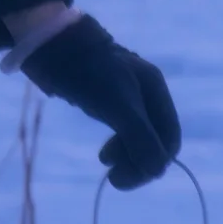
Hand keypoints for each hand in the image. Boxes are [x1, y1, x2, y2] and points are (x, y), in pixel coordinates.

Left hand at [22, 14, 181, 189]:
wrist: (53, 44)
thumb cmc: (89, 74)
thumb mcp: (118, 106)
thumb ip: (140, 138)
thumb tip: (157, 170)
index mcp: (155, 90)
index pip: (169, 138)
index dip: (154, 163)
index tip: (126, 178)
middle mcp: (146, 92)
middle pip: (155, 139)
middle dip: (138, 162)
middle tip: (113, 179)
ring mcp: (128, 94)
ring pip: (138, 136)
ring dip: (127, 156)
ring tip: (105, 164)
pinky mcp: (108, 97)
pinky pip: (123, 129)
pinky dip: (117, 144)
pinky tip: (104, 154)